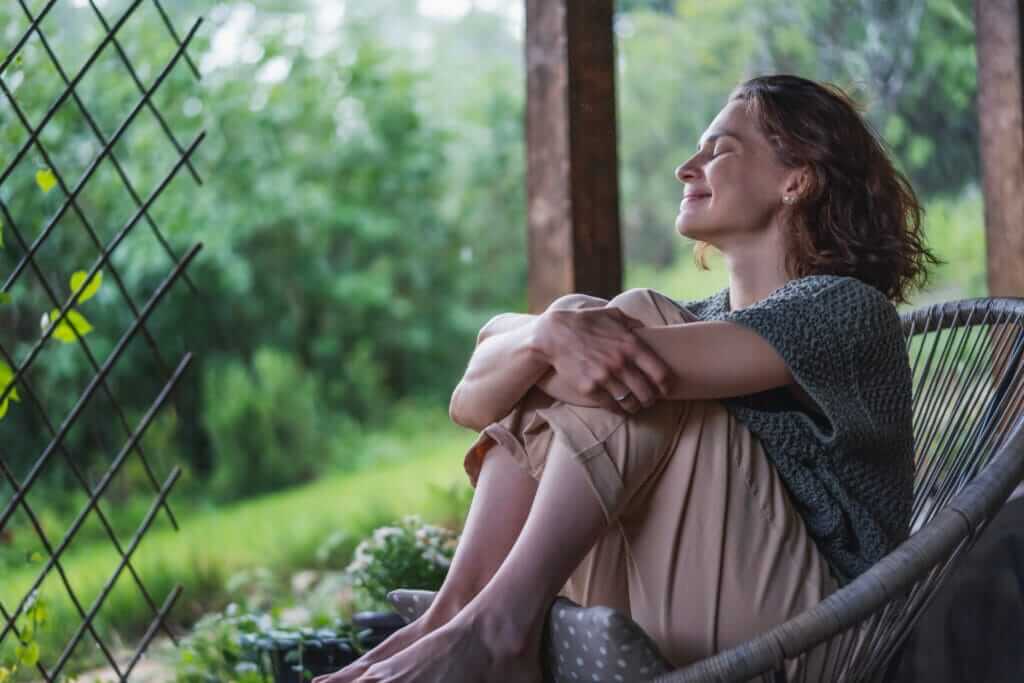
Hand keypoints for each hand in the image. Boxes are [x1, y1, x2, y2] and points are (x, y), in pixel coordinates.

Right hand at [533, 306, 672, 413]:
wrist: (554, 334)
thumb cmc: (585, 322)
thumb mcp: (612, 315)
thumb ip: (633, 323)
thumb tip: (647, 329)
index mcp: (631, 345)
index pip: (660, 374)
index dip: (666, 385)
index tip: (665, 389)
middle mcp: (620, 363)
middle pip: (647, 393)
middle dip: (650, 400)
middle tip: (649, 400)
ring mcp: (604, 377)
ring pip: (630, 403)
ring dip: (635, 407)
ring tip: (634, 405)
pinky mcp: (590, 388)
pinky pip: (611, 406)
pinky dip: (617, 409)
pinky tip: (618, 406)